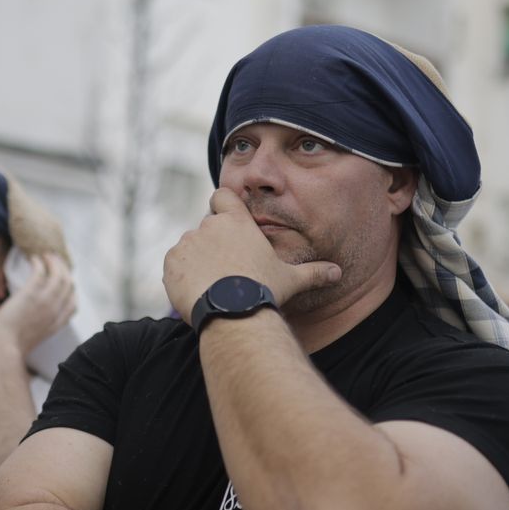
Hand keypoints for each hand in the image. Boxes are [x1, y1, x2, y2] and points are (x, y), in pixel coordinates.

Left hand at [0, 253, 76, 357]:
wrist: (6, 346)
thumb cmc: (14, 343)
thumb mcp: (36, 337)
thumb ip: (42, 325)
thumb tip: (35, 316)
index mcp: (58, 322)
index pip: (73, 303)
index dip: (70, 290)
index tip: (63, 280)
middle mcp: (56, 310)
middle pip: (68, 284)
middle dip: (64, 269)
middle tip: (56, 260)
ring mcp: (45, 302)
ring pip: (58, 275)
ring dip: (54, 262)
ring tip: (46, 255)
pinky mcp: (31, 294)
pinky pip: (40, 272)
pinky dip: (39, 262)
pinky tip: (34, 259)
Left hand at [162, 188, 339, 317]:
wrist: (232, 313)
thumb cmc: (263, 291)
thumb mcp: (292, 280)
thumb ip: (313, 273)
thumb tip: (338, 273)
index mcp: (236, 221)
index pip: (222, 196)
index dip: (222, 207)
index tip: (227, 224)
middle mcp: (208, 225)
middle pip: (206, 227)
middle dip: (212, 244)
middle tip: (225, 270)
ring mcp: (187, 243)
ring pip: (189, 247)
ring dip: (196, 260)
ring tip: (212, 285)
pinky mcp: (170, 262)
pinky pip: (173, 265)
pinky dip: (181, 275)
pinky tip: (197, 292)